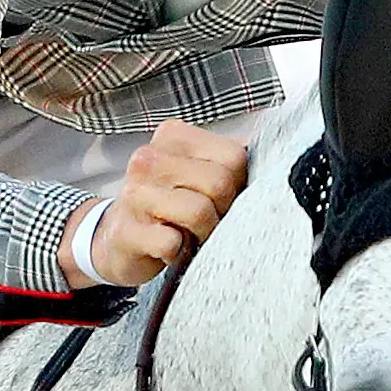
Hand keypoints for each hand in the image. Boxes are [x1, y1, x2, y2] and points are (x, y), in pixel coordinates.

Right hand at [72, 121, 251, 286]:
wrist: (115, 239)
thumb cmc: (165, 208)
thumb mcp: (193, 175)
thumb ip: (226, 165)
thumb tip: (275, 162)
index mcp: (173, 136)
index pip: (234, 156)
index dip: (237, 185)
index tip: (218, 199)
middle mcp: (149, 158)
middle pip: (220, 184)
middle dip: (220, 211)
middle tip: (203, 221)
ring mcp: (135, 193)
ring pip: (200, 212)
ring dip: (201, 234)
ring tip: (186, 234)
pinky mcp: (127, 230)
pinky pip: (173, 243)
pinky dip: (178, 253)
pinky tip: (168, 249)